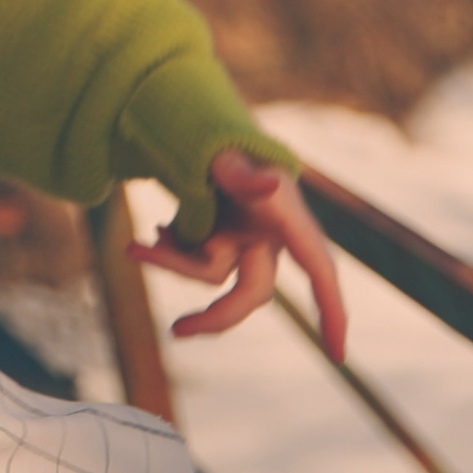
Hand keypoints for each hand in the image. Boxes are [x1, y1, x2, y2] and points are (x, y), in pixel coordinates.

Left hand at [130, 149, 348, 359]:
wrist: (187, 119)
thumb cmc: (214, 133)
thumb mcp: (224, 152)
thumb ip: (244, 172)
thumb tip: (273, 184)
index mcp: (284, 214)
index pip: (318, 267)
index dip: (332, 311)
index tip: (338, 354)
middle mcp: (267, 233)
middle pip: (251, 291)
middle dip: (214, 315)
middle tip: (175, 331)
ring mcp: (242, 237)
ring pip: (210, 271)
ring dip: (173, 261)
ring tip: (134, 248)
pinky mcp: (218, 235)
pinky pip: (194, 258)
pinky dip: (172, 250)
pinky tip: (153, 234)